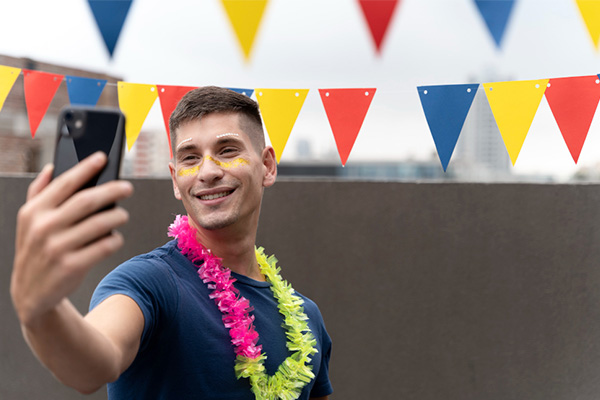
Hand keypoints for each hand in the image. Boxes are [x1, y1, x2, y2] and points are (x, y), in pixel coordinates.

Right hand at [11, 152, 133, 326]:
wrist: (31, 292)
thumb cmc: (36, 249)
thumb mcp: (28, 221)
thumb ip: (38, 193)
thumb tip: (51, 167)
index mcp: (33, 212)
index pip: (64, 183)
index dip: (86, 168)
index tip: (103, 158)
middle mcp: (43, 228)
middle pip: (87, 201)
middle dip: (112, 190)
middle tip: (127, 187)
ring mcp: (57, 248)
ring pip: (100, 223)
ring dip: (117, 216)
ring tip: (122, 214)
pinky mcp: (72, 266)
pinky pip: (104, 246)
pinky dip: (114, 239)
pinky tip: (115, 237)